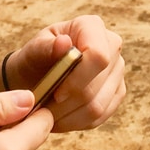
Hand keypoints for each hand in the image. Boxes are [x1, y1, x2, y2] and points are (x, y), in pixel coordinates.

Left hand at [5, 16, 124, 133]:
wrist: (37, 75)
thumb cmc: (35, 59)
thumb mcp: (32, 51)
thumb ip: (45, 47)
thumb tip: (64, 43)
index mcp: (91, 26)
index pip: (98, 55)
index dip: (78, 79)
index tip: (56, 93)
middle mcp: (111, 46)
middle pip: (98, 84)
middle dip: (68, 103)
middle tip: (43, 111)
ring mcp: (117, 70)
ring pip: (98, 105)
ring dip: (69, 116)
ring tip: (47, 116)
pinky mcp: (116, 93)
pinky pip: (100, 116)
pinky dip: (76, 122)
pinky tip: (60, 118)